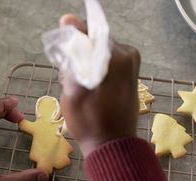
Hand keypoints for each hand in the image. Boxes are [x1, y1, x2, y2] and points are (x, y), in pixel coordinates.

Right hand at [59, 14, 140, 156]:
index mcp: (116, 56)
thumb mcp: (73, 87)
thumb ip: (72, 52)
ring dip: (86, 65)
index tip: (63, 52)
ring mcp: (132, 65)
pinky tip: (88, 90)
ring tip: (78, 87)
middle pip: (95, 43)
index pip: (90, 32)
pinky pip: (108, 64)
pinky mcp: (131, 76)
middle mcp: (128, 55)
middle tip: (69, 78)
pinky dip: (95, 72)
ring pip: (100, 54)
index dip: (73, 39)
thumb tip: (67, 19)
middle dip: (79, 56)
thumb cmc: (89, 120)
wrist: (111, 146)